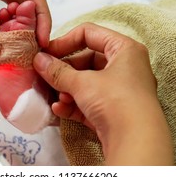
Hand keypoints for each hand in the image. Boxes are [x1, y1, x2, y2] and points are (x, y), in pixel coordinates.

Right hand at [33, 23, 172, 164]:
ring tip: (56, 96)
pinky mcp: (115, 110)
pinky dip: (74, 104)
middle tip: (45, 76)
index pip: (89, 34)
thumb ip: (58, 71)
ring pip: (87, 82)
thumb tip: (39, 60)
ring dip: (67, 89)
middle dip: (64, 70)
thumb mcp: (83, 83)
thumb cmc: (116, 101)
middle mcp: (125, 67)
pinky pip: (90, 101)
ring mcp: (121, 90)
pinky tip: (59, 109)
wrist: (137, 143)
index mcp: (124, 49)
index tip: (46, 52)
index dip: (65, 41)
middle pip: (86, 60)